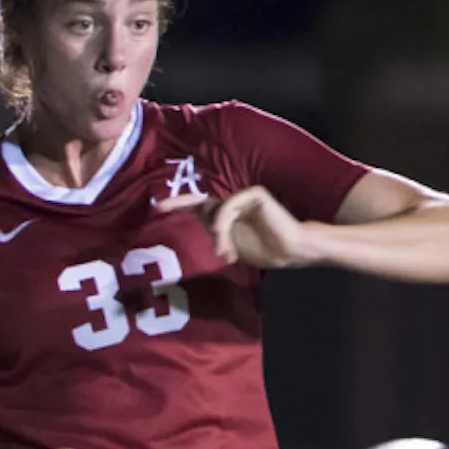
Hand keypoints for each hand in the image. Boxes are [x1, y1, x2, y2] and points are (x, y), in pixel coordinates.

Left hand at [159, 186, 317, 267]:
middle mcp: (231, 204)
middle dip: (180, 203)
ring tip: (224, 254)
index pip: (198, 207)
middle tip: (160, 206)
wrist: (290, 251)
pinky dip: (224, 222)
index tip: (157, 207)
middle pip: (201, 201)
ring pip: (217, 212)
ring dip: (218, 236)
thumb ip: (216, 234)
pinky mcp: (254, 194)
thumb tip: (202, 225)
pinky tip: (222, 235)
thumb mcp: (232, 245)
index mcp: (225, 216)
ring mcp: (242, 197)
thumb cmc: (264, 250)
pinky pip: (229, 206)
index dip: (179, 206)